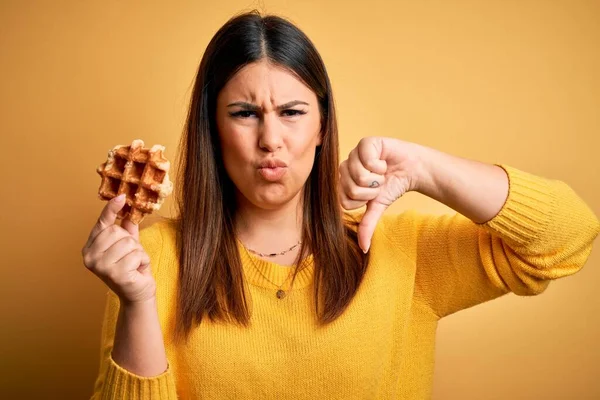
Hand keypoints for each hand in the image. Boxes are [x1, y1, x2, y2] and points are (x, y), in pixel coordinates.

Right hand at [81, 194, 155, 304]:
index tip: (121, 196)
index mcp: (90, 248)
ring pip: (128, 242)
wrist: (138, 294)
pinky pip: (136, 255)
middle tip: (131, 256)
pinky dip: (143, 261)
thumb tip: (126, 204)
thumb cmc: (132, 269)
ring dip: (138, 252)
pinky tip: (138, 271)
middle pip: (116, 231)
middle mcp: (90, 257)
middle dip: (131, 242)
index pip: (101, 224)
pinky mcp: (115, 274)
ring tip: (134, 264)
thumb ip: (125, 228)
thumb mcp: (128, 245)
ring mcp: (101, 267)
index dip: (111, 209)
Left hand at [339, 137, 423, 251]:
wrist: (412, 170)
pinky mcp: (366, 143)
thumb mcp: (377, 207)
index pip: (343, 200)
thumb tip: (363, 248)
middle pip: (350, 188)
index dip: (362, 200)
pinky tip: (384, 162)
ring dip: (376, 178)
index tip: (373, 195)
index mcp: (343, 182)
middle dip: (371, 191)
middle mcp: (345, 167)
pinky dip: (380, 165)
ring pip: (358, 175)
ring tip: (382, 172)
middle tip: (379, 183)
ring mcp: (354, 154)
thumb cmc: (392, 186)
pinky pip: (366, 159)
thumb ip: (367, 225)